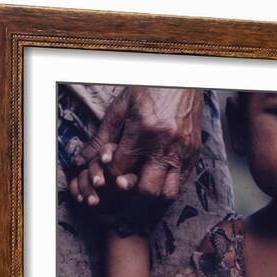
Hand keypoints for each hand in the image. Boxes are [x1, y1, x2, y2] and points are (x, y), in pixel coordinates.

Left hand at [72, 87, 202, 200]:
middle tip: (121, 192)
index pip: (121, 170)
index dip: (109, 179)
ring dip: (152, 199)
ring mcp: (183, 152)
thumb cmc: (149, 88)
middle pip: (146, 190)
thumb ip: (102, 137)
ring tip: (140, 193)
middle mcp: (166, 145)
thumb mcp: (121, 107)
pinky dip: (167, 189)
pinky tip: (156, 184)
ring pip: (167, 194)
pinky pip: (182, 183)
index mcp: (144, 131)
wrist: (183, 76)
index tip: (105, 179)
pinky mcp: (194, 153)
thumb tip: (81, 160)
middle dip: (130, 196)